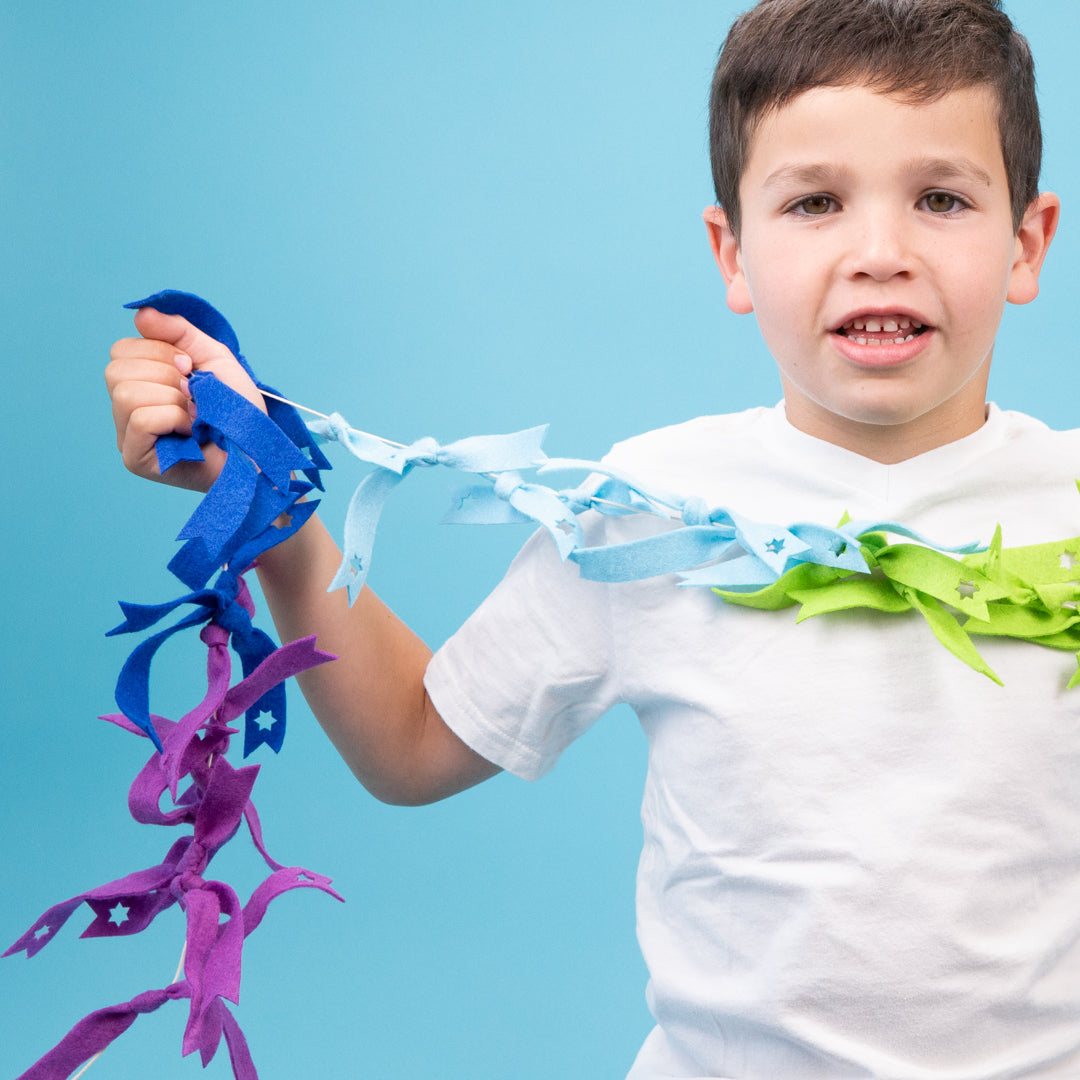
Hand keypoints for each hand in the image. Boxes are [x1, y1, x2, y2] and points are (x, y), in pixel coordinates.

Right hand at [106, 308, 266, 491]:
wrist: (258, 449)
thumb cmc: (237, 410)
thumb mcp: (212, 357)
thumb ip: (178, 332)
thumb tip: (140, 315)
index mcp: (139, 384)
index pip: (120, 350)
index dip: (159, 352)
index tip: (190, 369)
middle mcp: (125, 411)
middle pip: (117, 371)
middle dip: (166, 375)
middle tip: (194, 396)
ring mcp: (127, 438)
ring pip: (126, 394)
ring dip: (173, 399)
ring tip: (195, 415)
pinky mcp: (136, 460)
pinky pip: (140, 419)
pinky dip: (173, 417)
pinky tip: (190, 431)